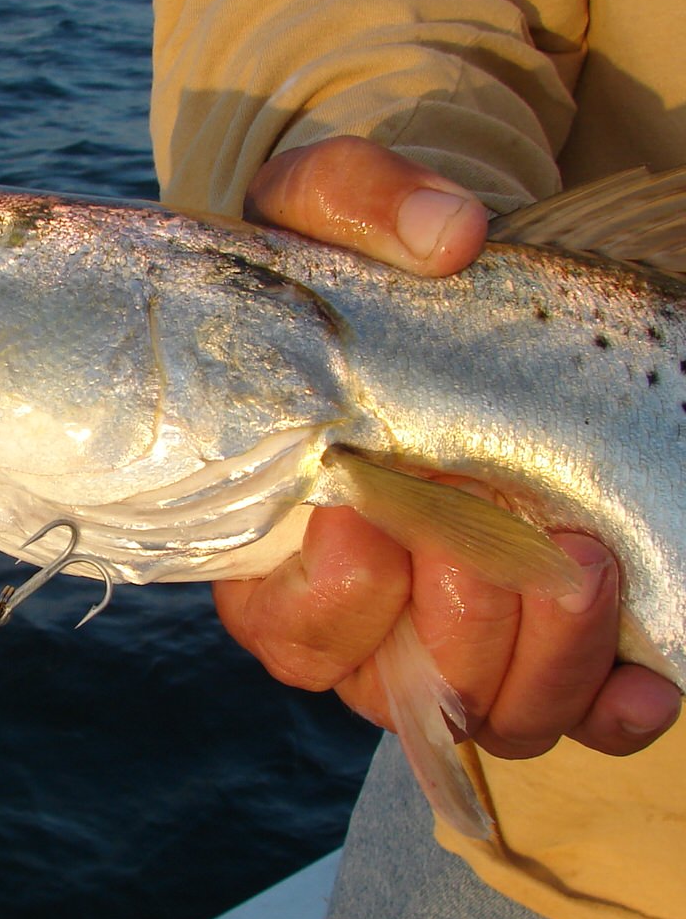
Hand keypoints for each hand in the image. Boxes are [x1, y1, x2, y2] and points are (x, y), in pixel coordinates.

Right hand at [214, 136, 680, 757]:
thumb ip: (362, 200)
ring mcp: (440, 639)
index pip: (291, 625)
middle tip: (511, 518)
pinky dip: (614, 710)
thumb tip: (454, 238)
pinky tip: (649, 680)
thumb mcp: (324, 208)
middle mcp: (350, 617)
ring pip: (491, 714)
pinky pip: (575, 718)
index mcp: (271, 542)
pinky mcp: (528, 642)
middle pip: (400, 685)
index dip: (337, 587)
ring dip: (548, 659)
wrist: (416, 295)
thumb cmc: (345, 273)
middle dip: (464, 613)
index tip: (369, 499)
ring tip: (585, 560)